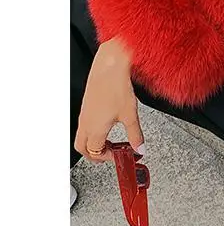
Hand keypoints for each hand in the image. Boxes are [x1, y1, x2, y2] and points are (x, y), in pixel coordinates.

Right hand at [74, 37, 143, 163]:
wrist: (109, 67)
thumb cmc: (116, 87)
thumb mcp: (131, 115)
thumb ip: (136, 135)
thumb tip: (140, 148)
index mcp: (95, 129)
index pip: (96, 152)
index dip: (108, 158)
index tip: (120, 156)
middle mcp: (85, 123)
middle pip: (82, 148)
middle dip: (95, 156)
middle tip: (110, 156)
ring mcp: (84, 114)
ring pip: (82, 137)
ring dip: (94, 144)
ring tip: (110, 143)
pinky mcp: (86, 106)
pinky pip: (84, 125)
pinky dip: (93, 132)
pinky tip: (107, 126)